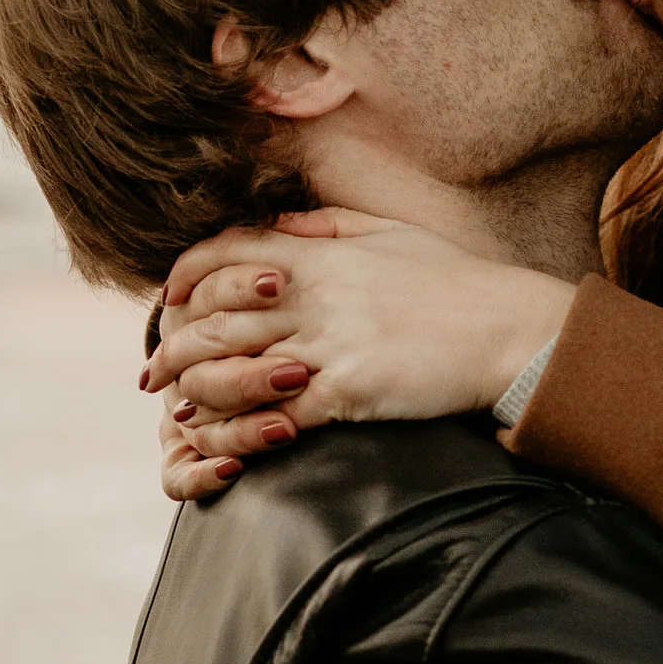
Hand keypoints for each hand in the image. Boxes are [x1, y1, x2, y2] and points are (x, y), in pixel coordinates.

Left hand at [146, 210, 572, 473]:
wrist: (509, 329)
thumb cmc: (456, 281)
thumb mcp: (389, 232)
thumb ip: (326, 225)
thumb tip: (279, 220)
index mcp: (319, 254)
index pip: (224, 252)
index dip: (183, 277)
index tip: (168, 302)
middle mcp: (314, 294)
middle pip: (212, 316)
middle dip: (172, 348)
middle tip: (152, 376)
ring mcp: (330, 343)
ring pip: (233, 368)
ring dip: (198, 393)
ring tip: (182, 414)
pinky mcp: (350, 392)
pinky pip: (278, 414)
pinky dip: (244, 431)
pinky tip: (230, 443)